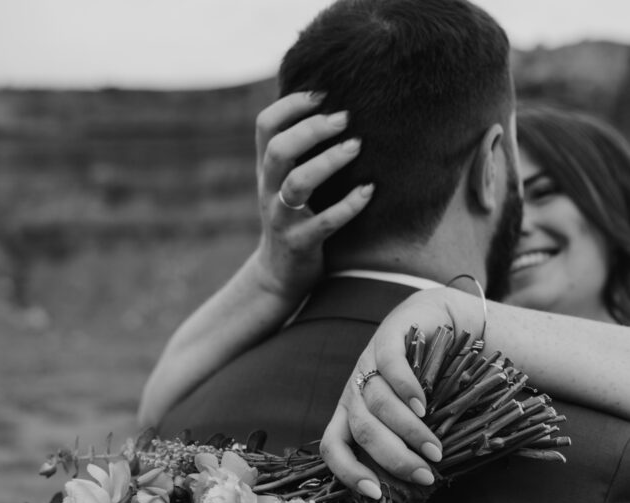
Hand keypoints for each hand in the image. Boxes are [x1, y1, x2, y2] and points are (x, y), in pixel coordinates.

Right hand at [254, 92, 373, 302]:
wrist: (279, 276)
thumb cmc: (294, 220)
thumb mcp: (286, 184)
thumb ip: (299, 152)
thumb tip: (335, 107)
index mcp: (266, 171)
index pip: (265, 126)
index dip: (290, 105)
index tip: (321, 94)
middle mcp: (269, 191)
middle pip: (278, 150)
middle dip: (311, 130)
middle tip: (345, 118)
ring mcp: (282, 219)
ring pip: (297, 184)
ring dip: (328, 162)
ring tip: (356, 147)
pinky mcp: (300, 244)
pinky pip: (324, 223)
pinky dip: (347, 206)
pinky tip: (368, 191)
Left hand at [321, 289, 482, 496]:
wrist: (437, 321)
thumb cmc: (427, 382)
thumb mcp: (412, 418)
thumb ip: (407, 444)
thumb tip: (423, 485)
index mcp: (351, 415)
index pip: (332, 448)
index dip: (348, 473)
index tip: (376, 493)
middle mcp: (354, 391)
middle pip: (362, 430)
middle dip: (394, 458)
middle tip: (426, 474)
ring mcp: (368, 363)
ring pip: (378, 404)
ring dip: (408, 432)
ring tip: (434, 448)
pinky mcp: (387, 337)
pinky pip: (390, 366)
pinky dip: (405, 389)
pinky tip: (423, 407)